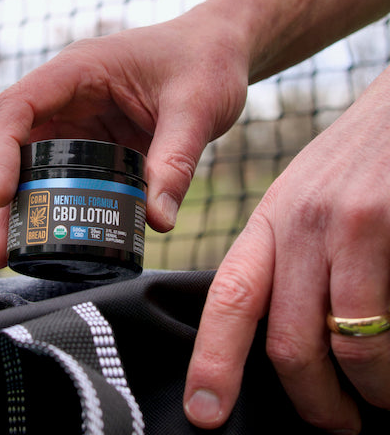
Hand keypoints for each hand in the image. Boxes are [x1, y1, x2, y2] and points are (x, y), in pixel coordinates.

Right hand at [0, 3, 248, 267]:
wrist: (219, 49)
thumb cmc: (205, 61)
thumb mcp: (197, 108)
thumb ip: (177, 161)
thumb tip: (157, 222)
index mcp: (81, 69)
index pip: (19, 106)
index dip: (1, 151)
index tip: (3, 197)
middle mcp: (69, 95)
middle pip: (16, 144)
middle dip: (4, 197)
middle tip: (0, 249)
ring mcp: (79, 119)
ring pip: (34, 164)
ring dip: (22, 207)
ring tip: (12, 255)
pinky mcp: (95, 141)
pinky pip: (64, 174)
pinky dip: (54, 204)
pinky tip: (52, 236)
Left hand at [184, 68, 389, 432]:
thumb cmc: (354, 166)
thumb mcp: (304, 203)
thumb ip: (290, 260)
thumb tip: (291, 334)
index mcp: (269, 223)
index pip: (229, 298)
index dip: (213, 361)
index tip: (205, 413)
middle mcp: (300, 225)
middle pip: (287, 340)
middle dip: (313, 402)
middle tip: (335, 424)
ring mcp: (348, 225)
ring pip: (346, 343)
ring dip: (366, 392)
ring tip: (377, 401)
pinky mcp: (388, 223)